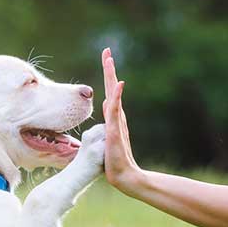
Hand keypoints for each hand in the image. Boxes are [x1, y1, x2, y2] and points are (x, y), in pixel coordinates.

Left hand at [101, 48, 143, 193]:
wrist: (123, 174)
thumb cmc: (114, 159)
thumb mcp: (106, 135)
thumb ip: (107, 119)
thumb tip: (103, 105)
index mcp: (114, 115)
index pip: (110, 91)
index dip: (108, 74)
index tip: (106, 58)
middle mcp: (117, 115)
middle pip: (113, 87)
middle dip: (109, 69)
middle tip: (107, 51)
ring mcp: (117, 121)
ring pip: (114, 94)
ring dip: (112, 76)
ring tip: (109, 61)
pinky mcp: (115, 129)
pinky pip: (116, 110)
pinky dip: (118, 96)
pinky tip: (119, 84)